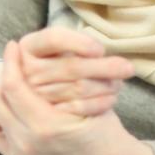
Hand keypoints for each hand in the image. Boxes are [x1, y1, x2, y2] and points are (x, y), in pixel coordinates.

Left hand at [0, 40, 154, 154]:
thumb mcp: (92, 99)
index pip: (13, 85)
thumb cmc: (106, 130)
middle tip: (13, 62)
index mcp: (47, 125)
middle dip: (3, 75)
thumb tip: (41, 52)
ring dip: (1, 94)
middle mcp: (27, 143)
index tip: (14, 45)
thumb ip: (63, 80)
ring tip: (14, 81)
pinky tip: (14, 107)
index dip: (11, 61)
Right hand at [17, 26, 134, 116]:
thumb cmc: (61, 65)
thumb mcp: (63, 48)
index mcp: (29, 46)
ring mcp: (34, 95)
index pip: (54, 38)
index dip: (78, 42)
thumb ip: (74, 44)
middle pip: (71, 66)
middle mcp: (26, 70)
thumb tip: (99, 53)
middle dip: (104, 67)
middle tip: (128, 68)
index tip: (100, 49)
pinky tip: (112, 99)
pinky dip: (100, 103)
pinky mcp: (47, 116)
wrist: (45, 98)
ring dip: (105, 84)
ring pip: (78, 87)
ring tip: (120, 82)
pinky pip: (78, 108)